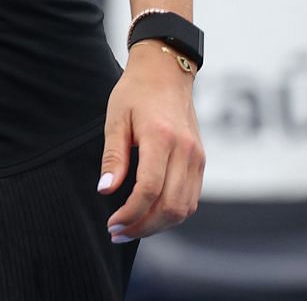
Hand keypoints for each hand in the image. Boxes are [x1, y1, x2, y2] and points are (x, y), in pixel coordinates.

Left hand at [99, 43, 204, 243]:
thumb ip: (113, 156)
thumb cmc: (135, 92)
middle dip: (143, 226)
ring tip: (132, 228)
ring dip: (159, 225)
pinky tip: (151, 215)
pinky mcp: (201, 161)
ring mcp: (198, 158)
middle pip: (170, 206)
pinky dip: (173, 214)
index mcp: (161, 138)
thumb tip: (105, 190)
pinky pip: (191, 198)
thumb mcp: (115, 118)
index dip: (130, 213)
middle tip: (118, 233)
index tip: (112, 225)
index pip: (149, 189)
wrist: (167, 72)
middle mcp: (186, 151)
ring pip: (184, 208)